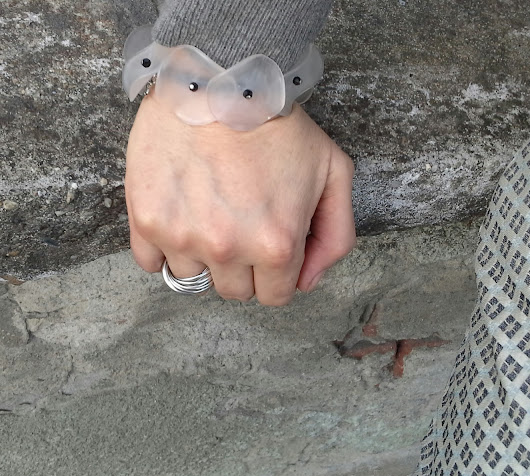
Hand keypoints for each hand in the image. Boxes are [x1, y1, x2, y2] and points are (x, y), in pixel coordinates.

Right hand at [125, 94, 355, 305]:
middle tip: (244, 225)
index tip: (271, 246)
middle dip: (245, 267)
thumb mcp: (334, 173)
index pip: (275, 296)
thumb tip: (308, 282)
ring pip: (194, 279)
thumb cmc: (278, 124)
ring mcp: (182, 236)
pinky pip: (152, 263)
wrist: (222, 79)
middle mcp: (227, 249)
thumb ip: (336, 237)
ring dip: (205, 257)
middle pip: (234, 291)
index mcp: (275, 245)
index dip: (278, 273)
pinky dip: (165, 249)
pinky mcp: (146, 218)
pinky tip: (181, 219)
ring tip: (212, 214)